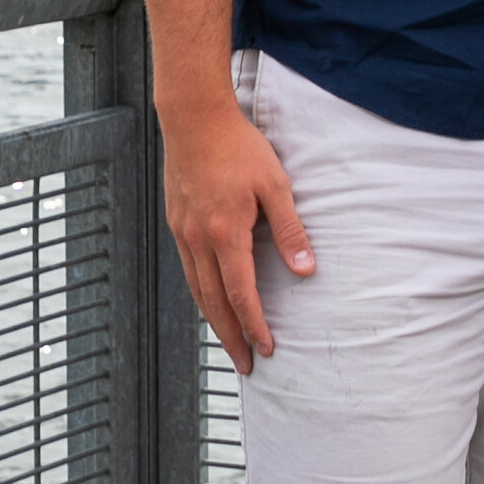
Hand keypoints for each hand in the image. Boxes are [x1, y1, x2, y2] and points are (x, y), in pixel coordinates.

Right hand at [160, 97, 313, 374]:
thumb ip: (290, 230)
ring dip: (213, 321)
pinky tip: (210, 300)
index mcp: (225, 234)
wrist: (194, 117)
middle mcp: (198, 240)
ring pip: (197, 290)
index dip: (255, 326)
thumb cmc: (238, 146)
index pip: (241, 295)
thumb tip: (305, 270)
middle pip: (214, 303)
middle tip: (246, 365)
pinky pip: (189, 270)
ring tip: (229, 342)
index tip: (267, 349)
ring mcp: (183, 232)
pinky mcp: (177, 222)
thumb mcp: (275, 185)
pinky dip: (200, 294)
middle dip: (231, 338)